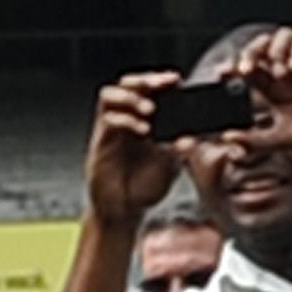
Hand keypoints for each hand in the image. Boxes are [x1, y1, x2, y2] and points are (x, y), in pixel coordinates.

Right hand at [84, 74, 190, 223]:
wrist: (125, 212)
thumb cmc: (145, 188)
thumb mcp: (172, 163)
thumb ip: (180, 147)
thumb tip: (192, 134)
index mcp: (142, 120)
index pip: (147, 88)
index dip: (160, 79)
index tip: (176, 80)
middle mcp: (124, 121)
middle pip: (126, 84)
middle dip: (145, 80)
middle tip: (162, 84)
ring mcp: (109, 131)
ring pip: (109, 95)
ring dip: (131, 96)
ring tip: (149, 108)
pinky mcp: (99, 144)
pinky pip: (107, 121)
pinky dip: (125, 120)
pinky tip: (142, 130)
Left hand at [237, 28, 291, 183]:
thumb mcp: (282, 141)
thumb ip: (254, 140)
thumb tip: (228, 138)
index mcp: (275, 91)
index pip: (250, 69)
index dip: (235, 66)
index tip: (225, 73)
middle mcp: (290, 75)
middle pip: (264, 48)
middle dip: (252, 51)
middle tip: (247, 67)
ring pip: (286, 37)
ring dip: (276, 48)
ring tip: (277, 70)